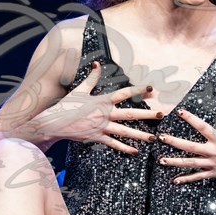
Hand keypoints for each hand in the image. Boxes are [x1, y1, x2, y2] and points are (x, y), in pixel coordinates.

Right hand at [29, 60, 161, 152]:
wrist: (54, 123)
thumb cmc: (66, 105)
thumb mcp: (79, 89)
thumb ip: (92, 78)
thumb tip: (97, 63)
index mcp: (102, 100)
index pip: (124, 93)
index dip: (138, 90)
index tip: (151, 88)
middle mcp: (104, 114)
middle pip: (130, 114)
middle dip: (147, 114)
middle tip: (161, 114)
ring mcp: (101, 127)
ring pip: (125, 131)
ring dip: (140, 135)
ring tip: (153, 138)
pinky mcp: (97, 138)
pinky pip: (114, 144)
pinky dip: (124, 148)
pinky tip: (135, 151)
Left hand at [158, 103, 215, 185]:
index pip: (202, 127)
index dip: (191, 119)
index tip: (180, 112)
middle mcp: (214, 152)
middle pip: (190, 147)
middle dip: (174, 142)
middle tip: (161, 137)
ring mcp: (213, 164)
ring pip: (190, 163)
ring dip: (175, 162)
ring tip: (162, 160)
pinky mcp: (214, 174)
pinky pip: (198, 177)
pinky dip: (186, 179)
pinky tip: (175, 180)